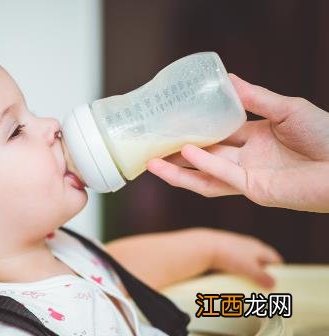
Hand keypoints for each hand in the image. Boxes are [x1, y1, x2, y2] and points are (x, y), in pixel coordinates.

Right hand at [147, 74, 328, 212]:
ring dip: (179, 170)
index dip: (193, 129)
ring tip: (152, 162)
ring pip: (205, 175)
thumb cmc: (326, 135)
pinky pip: (224, 177)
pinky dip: (205, 166)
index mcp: (254, 138)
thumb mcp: (287, 109)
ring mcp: (248, 176)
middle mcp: (246, 158)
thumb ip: (256, 98)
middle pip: (204, 157)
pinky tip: (185, 153)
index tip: (170, 121)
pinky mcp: (255, 190)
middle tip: (150, 145)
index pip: (216, 133)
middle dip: (176, 154)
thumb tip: (228, 79)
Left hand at [206, 228, 282, 287]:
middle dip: (262, 273)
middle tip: (263, 286)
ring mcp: (235, 247)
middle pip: (260, 260)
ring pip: (246, 262)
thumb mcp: (250, 269)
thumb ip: (263, 278)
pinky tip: (230, 278)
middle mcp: (248, 245)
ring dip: (247, 272)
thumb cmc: (229, 256)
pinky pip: (233, 262)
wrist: (204, 246)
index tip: (279, 282)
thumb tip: (273, 285)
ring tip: (246, 284)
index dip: (278, 270)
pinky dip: (234, 270)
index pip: (274, 259)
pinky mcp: (222, 250)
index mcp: (258, 247)